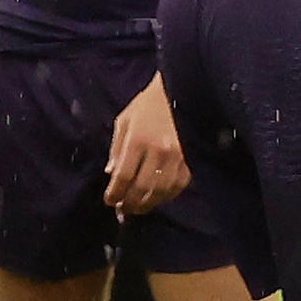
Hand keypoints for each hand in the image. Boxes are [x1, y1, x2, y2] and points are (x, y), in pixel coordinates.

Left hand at [101, 78, 186, 218]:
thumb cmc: (148, 105)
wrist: (180, 91)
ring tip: (137, 208)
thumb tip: (111, 174)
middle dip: (129, 203)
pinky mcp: (191, 161)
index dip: (114, 193)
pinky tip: (157, 198)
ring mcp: (178, 158)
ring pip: (160, 192)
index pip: (123, 176)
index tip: (109, 201)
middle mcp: (158, 151)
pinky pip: (178, 187)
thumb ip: (116, 148)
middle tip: (122, 209)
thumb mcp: (125, 120)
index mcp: (138, 139)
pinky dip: (166, 197)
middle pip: (141, 189)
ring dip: (147, 205)